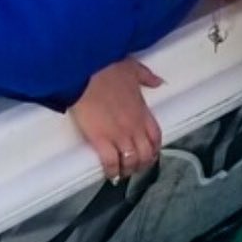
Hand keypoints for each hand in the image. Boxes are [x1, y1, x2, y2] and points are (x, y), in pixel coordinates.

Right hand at [69, 57, 162, 182]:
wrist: (84, 70)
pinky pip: (111, 162)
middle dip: (143, 163)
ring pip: (132, 161)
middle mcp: (134, 126)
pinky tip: (110, 174)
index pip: (156, 136)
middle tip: (135, 167)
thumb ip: (147, 77)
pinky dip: (112, 171)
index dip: (155, 148)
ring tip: (122, 173)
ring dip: (129, 170)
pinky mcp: (101, 139)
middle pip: (146, 153)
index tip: (150, 153)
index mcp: (142, 110)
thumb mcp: (132, 68)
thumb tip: (158, 81)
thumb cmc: (105, 66)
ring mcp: (119, 134)